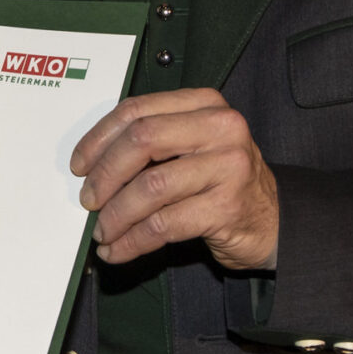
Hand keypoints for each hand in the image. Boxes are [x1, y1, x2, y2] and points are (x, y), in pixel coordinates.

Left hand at [73, 88, 279, 270]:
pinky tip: (118, 249)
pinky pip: (163, 224)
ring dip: (116, 214)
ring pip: (150, 187)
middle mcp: (221, 128)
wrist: (272, 220)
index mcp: (205, 104)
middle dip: (105, 175)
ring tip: (102, 231)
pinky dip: (132, 241)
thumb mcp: (193, 146)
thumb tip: (92, 165)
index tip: (80, 165)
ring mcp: (228, 166)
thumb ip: (152, 141)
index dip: (100, 138)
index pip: (138, 111)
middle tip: (88, 200)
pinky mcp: (226, 207)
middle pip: (141, 141)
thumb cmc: (222, 181)